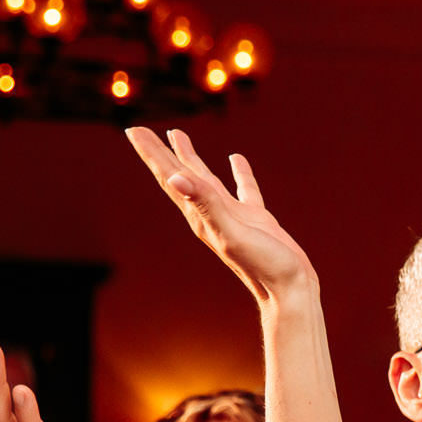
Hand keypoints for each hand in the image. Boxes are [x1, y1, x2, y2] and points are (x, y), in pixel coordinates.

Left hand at [125, 127, 315, 301]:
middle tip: (139, 130)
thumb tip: (177, 178)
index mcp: (200, 216)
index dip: (151, 153)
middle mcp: (211, 214)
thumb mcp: (232, 232)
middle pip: (179, 175)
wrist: (289, 291)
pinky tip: (235, 159)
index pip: (170, 177)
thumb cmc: (262, 266)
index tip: (132, 130)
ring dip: (190, 158)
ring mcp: (232, 216)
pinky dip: (238, 173)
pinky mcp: (255, 219)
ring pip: (205, 179)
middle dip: (160, 152)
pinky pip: (243, 189)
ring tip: (177, 136)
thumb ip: (206, 205)